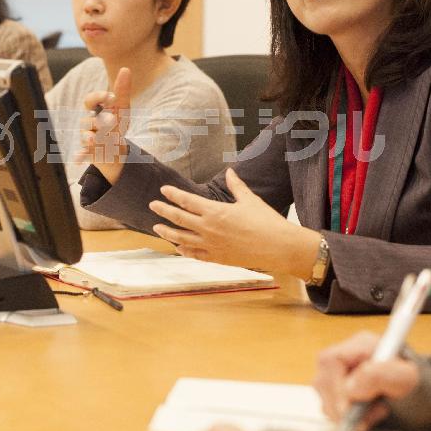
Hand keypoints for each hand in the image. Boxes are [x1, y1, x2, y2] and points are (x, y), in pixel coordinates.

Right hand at [77, 67, 131, 183]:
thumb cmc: (116, 126)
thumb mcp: (122, 109)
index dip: (98, 97)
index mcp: (96, 111)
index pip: (90, 100)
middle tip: (111, 120)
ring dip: (90, 138)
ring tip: (94, 140)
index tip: (111, 96)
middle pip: (88, 120)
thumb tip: (125, 69)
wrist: (114, 150)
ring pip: (86, 137)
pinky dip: (79, 156)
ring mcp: (87, 138)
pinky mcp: (88, 152)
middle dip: (99, 120)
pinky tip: (78, 158)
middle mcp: (89, 124)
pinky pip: (81, 154)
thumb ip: (122, 90)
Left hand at [147, 167, 321, 277]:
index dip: (173, 194)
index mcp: (215, 212)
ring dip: (167, 233)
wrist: (277, 247)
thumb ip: (236, 186)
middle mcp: (208, 229)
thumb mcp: (249, 200)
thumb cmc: (266, 222)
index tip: (163, 189)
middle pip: (178, 219)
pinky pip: (194, 255)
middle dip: (164, 211)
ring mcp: (210, 246)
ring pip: (181, 239)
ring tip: (157, 228)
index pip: (187, 201)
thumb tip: (230, 172)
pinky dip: (183, 250)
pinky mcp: (216, 259)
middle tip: (153, 205)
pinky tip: (178, 247)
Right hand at [313, 331, 419, 430]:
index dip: (335, 386)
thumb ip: (380, 376)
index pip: (331, 360)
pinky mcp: (336, 391)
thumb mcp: (406, 377)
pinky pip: (330, 408)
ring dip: (346, 414)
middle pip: (323, 380)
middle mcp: (345, 356)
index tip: (347, 408)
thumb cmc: (412, 382)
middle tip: (363, 418)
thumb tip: (350, 389)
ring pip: (324, 397)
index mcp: (361, 344)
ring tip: (373, 414)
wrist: (417, 395)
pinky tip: (365, 415)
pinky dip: (347, 418)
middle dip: (340, 405)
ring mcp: (338, 373)